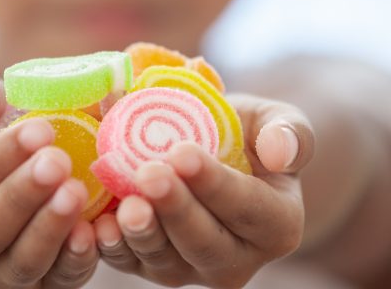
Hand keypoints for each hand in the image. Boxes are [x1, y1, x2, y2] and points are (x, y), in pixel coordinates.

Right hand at [0, 66, 97, 287]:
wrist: (15, 155)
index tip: (38, 130)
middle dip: (21, 197)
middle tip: (58, 161)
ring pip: (19, 264)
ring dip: (50, 230)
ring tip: (77, 191)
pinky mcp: (37, 283)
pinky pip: (56, 281)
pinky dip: (76, 260)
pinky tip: (94, 230)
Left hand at [93, 94, 313, 287]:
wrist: (217, 154)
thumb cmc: (249, 135)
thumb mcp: (277, 122)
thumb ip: (290, 133)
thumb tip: (280, 153)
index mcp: (277, 225)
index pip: (247, 207)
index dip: (214, 183)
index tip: (183, 153)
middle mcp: (238, 259)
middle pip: (205, 242)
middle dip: (175, 210)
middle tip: (149, 175)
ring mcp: (192, 268)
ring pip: (166, 259)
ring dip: (143, 233)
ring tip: (125, 205)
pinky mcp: (152, 266)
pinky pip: (131, 263)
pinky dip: (114, 248)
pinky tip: (99, 225)